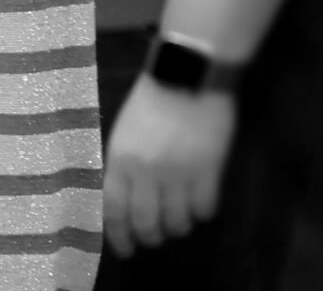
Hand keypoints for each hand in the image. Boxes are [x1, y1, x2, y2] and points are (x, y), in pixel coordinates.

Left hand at [102, 76, 234, 257]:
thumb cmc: (152, 98)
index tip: (125, 249)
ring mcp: (178, 173)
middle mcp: (145, 171)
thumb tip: (122, 197)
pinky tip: (200, 204)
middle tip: (155, 239)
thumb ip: (122, 163)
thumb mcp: (124, 130)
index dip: (118, 236)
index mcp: (119, 158)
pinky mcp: (209, 171)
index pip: (113, 210)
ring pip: (177, 221)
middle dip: (150, 237)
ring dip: (177, 227)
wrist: (187, 74)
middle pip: (146, 223)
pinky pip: (205, 209)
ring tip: (179, 221)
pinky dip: (202, 212)